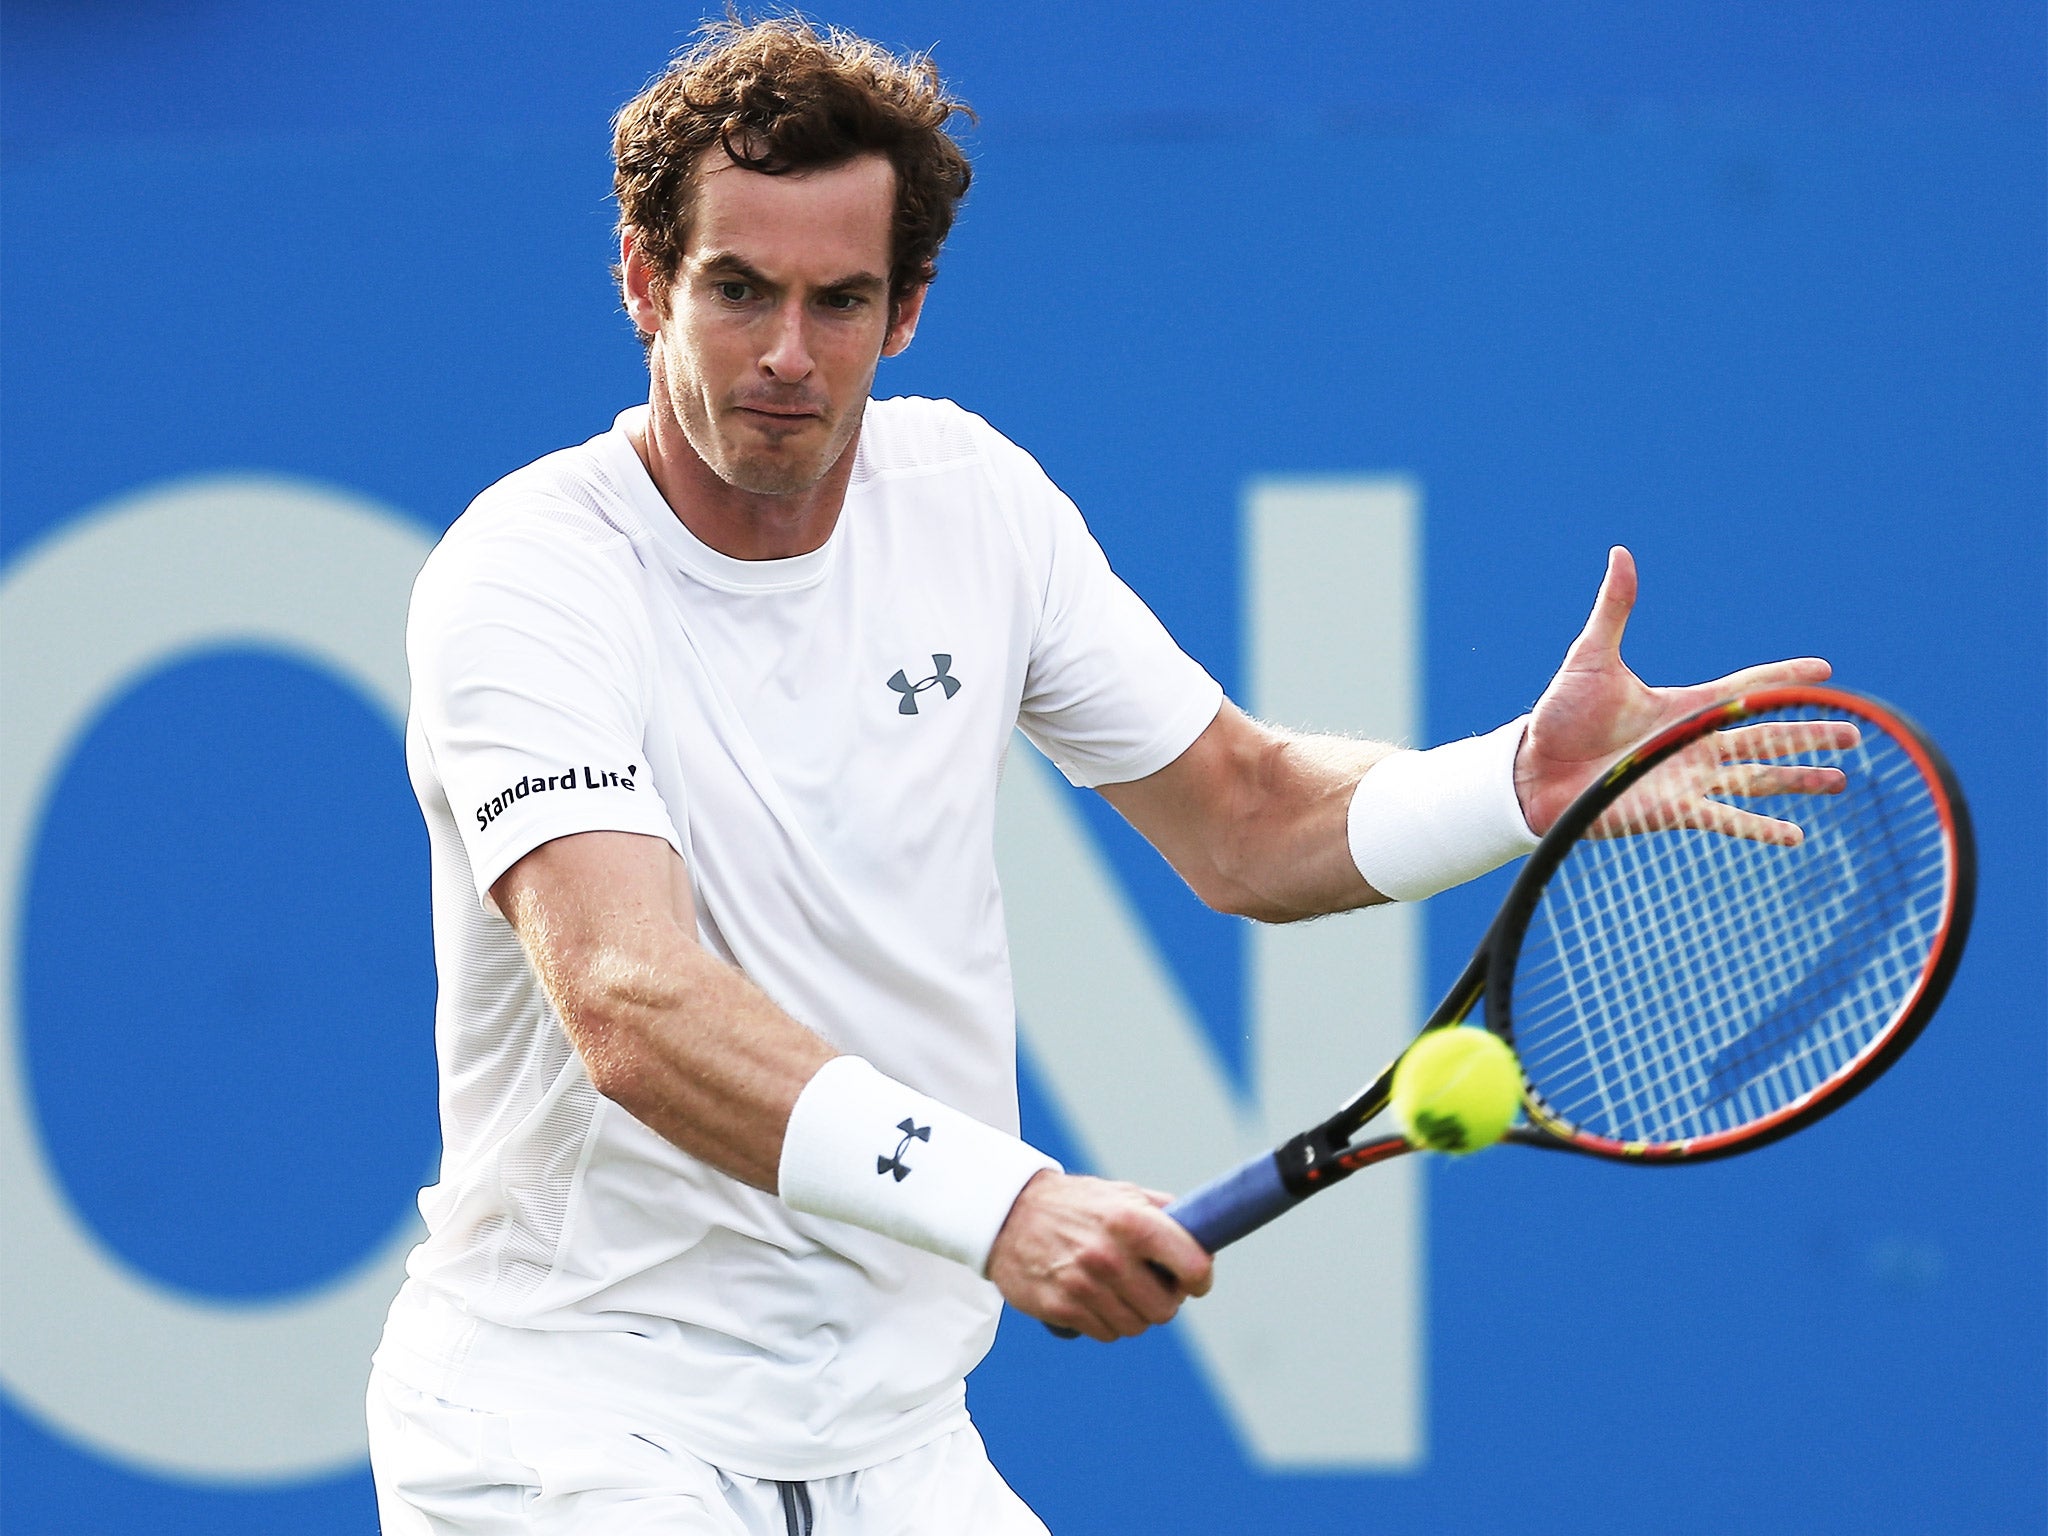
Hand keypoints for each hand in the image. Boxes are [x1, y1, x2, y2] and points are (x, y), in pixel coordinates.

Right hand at [986, 1170, 1213, 1341]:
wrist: (1008, 1214)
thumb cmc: (1075, 1204)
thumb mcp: (1122, 1193)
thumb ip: (1165, 1212)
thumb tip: (1206, 1235)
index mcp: (1132, 1222)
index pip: (1192, 1267)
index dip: (1199, 1278)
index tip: (1194, 1280)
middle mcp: (1109, 1255)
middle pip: (1166, 1308)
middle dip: (1162, 1299)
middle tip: (1147, 1282)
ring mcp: (1083, 1285)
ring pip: (1136, 1325)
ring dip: (1132, 1312)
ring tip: (1115, 1287)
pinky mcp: (1061, 1309)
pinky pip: (1105, 1333)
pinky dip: (1104, 1321)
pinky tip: (1091, 1296)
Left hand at [1514, 547, 1834, 836]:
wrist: (1532, 769)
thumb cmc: (1560, 715)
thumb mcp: (1592, 658)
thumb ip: (1614, 609)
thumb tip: (1620, 553)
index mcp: (1684, 705)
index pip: (1747, 687)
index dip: (1784, 678)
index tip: (1825, 670)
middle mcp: (1693, 742)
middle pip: (1766, 735)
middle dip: (1809, 733)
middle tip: (1856, 731)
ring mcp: (1687, 777)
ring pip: (1758, 776)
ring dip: (1798, 779)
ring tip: (1840, 780)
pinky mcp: (1673, 810)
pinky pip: (1726, 818)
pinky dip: (1761, 828)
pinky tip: (1795, 836)